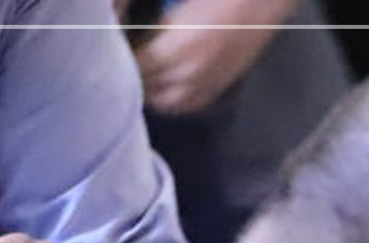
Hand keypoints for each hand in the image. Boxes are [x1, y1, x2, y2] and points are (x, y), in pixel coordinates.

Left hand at [134, 0, 292, 115]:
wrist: (256, 8)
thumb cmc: (215, 2)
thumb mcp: (175, 13)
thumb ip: (152, 33)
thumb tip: (134, 45)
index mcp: (173, 51)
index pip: (135, 67)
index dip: (121, 61)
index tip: (112, 55)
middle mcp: (186, 75)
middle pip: (147, 87)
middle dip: (131, 78)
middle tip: (119, 68)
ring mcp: (203, 86)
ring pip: (165, 103)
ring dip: (149, 94)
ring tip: (139, 81)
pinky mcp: (217, 89)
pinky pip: (187, 106)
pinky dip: (171, 102)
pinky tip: (163, 92)